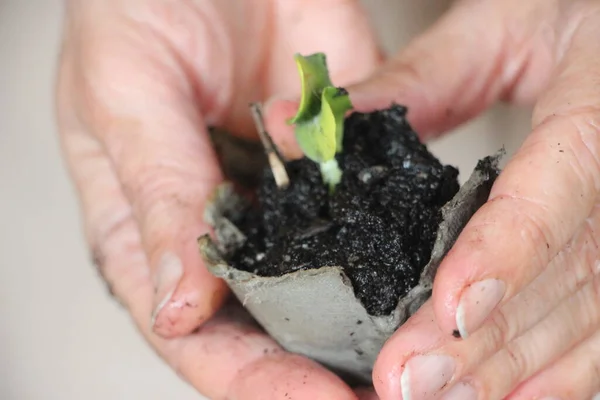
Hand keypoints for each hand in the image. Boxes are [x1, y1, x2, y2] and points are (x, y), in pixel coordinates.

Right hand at [55, 0, 382, 397]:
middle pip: (271, 333)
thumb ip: (157, 196)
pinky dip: (403, 253)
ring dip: (373, 332)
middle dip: (325, 378)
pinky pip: (373, 215)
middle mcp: (225, 235)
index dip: (256, 384)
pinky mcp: (338, 164)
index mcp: (152, 232)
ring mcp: (286, 205)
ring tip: (421, 368)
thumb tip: (179, 309)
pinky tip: (433, 290)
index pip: (198, 336)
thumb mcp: (126, 95)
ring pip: (330, 289)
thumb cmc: (135, 7)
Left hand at [268, 0, 599, 397]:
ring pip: (590, 322)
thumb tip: (295, 119)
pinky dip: (550, 375)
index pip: (559, 190)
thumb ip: (408, 81)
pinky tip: (497, 398)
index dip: (506, 254)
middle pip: (569, 278)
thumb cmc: (572, 23)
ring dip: (511, 372)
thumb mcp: (499, 32)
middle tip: (407, 383)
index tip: (447, 309)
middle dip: (486, 342)